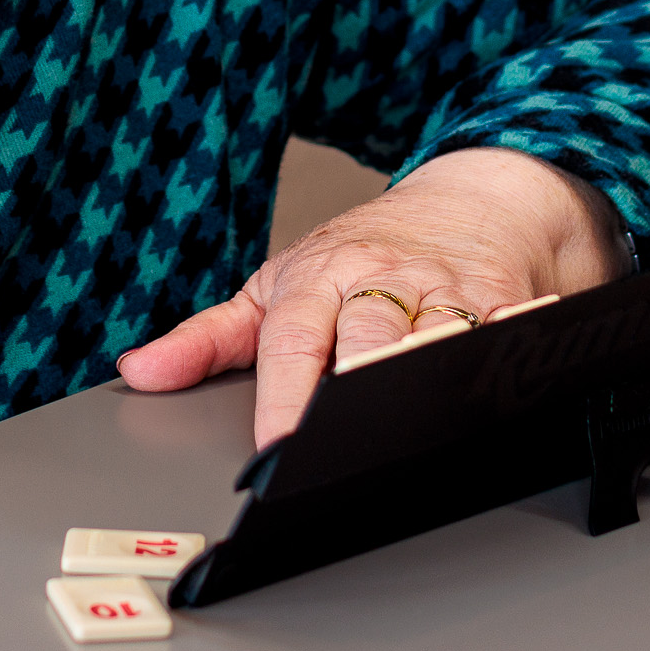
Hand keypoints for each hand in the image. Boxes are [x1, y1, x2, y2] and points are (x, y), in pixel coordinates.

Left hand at [116, 147, 627, 445]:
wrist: (476, 199)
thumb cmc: (369, 253)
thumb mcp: (281, 285)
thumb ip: (210, 338)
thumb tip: (139, 371)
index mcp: (321, 279)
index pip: (295, 343)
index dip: (284, 400)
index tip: (274, 450)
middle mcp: (385, 282)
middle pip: (371, 341)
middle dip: (358, 388)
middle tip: (340, 442)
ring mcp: (450, 293)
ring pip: (441, 343)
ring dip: (426, 381)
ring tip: (414, 426)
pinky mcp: (510, 305)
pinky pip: (508, 341)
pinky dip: (506, 366)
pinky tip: (502, 393)